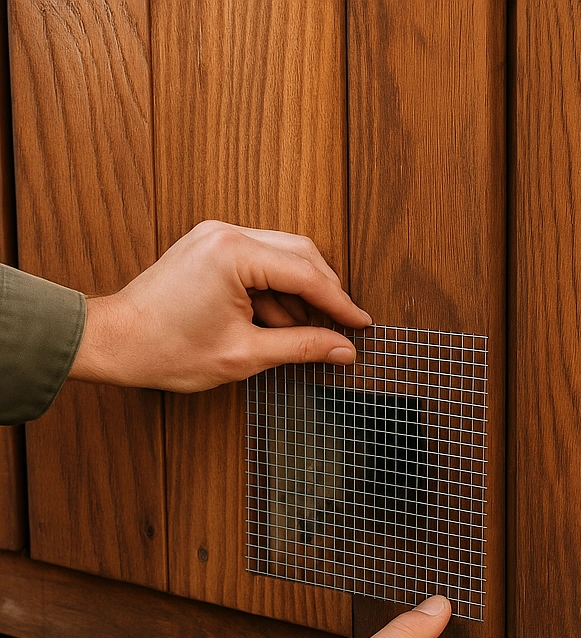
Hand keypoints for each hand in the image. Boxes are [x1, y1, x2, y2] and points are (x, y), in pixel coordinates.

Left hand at [69, 220, 371, 390]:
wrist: (113, 342)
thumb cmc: (166, 348)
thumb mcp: (245, 354)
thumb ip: (301, 347)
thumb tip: (343, 349)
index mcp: (234, 253)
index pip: (306, 273)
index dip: (340, 303)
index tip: (361, 324)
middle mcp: (226, 234)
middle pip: (300, 254)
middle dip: (324, 293)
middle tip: (342, 328)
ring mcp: (215, 237)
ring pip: (281, 258)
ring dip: (298, 295)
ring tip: (305, 334)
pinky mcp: (209, 249)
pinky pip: (258, 263)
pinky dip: (274, 292)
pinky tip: (278, 324)